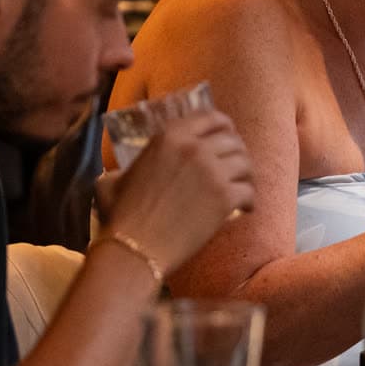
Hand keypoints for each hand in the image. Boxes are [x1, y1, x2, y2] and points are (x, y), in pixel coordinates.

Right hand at [98, 111, 254, 272]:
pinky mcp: (225, 197)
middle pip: (233, 141)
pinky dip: (250, 200)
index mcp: (169, 136)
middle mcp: (194, 147)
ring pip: (246, 164)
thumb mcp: (114, 179)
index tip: (229, 137)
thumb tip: (123, 174)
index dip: (225, 127)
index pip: (211, 118)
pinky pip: (249, 191)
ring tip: (242, 187)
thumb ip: (127, 168)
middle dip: (238, 154)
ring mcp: (212, 171)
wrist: (136, 248)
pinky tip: (245, 208)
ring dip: (247, 176)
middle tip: (237, 168)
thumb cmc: (121, 216)